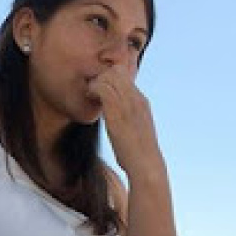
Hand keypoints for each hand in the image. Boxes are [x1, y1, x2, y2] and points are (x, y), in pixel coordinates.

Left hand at [86, 65, 162, 179]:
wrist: (146, 165)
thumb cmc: (139, 155)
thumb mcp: (137, 132)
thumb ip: (129, 121)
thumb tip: (119, 123)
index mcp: (142, 102)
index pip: (126, 76)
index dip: (110, 78)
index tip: (101, 90)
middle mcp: (136, 99)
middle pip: (117, 70)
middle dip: (102, 76)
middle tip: (93, 90)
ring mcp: (128, 104)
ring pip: (109, 75)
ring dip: (96, 82)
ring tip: (91, 94)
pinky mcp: (118, 112)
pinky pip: (103, 88)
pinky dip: (93, 89)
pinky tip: (90, 99)